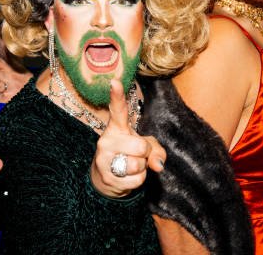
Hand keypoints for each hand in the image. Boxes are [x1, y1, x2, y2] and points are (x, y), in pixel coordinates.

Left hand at [0, 50, 32, 102]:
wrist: (37, 93)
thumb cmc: (28, 81)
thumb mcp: (23, 70)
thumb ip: (13, 62)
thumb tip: (5, 49)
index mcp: (12, 72)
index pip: (1, 63)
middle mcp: (10, 80)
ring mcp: (10, 90)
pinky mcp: (10, 99)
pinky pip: (0, 99)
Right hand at [90, 80, 165, 197]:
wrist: (107, 178)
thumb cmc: (129, 155)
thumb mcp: (145, 147)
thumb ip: (156, 150)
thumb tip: (158, 165)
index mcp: (116, 128)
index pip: (118, 110)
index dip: (117, 96)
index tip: (115, 82)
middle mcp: (106, 140)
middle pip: (140, 146)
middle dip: (145, 153)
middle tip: (136, 155)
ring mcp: (104, 159)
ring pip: (138, 165)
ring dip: (142, 169)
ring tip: (131, 166)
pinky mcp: (107, 178)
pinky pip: (137, 180)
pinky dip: (138, 181)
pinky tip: (128, 177)